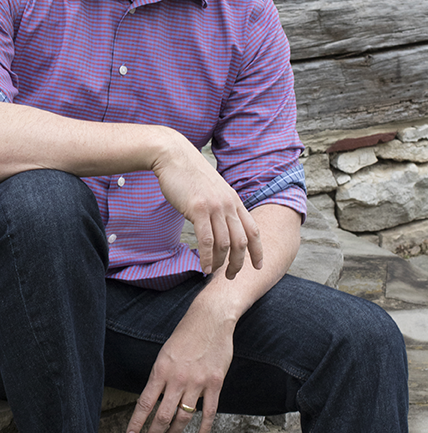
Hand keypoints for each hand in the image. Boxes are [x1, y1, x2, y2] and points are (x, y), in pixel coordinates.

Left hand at [125, 302, 233, 432]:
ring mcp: (197, 382)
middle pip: (163, 416)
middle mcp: (177, 378)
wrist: (210, 318)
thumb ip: (161, 375)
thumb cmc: (187, 332)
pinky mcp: (215, 383)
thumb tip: (154, 396)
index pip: (145, 402)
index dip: (137, 422)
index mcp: (161, 369)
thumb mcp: (166, 351)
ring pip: (183, 418)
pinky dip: (204, 429)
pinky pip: (209, 412)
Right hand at [152, 133, 262, 277]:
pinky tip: (204, 267)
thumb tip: (220, 224)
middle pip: (241, 242)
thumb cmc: (189, 174)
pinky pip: (207, 241)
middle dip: (238, 263)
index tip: (258, 266)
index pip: (253, 230)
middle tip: (231, 276)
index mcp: (234, 200)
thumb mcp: (212, 189)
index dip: (258, 250)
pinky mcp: (198, 209)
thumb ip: (220, 205)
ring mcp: (214, 207)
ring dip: (220, 263)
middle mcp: (228, 204)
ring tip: (213, 273)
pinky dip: (207, 258)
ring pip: (225, 244)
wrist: (173, 156)